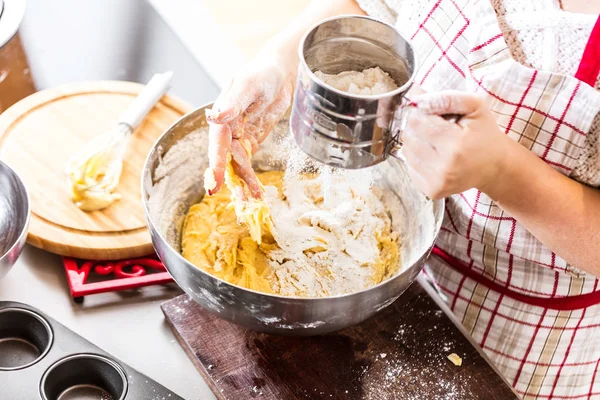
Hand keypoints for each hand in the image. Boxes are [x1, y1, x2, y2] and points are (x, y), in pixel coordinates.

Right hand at [204, 50, 294, 198]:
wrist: (279, 73)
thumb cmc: (262, 73)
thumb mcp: (249, 84)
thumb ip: (234, 101)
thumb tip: (216, 116)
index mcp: (223, 116)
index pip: (218, 144)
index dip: (216, 164)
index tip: (215, 183)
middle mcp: (227, 130)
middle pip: (226, 159)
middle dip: (230, 180)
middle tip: (238, 198)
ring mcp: (239, 137)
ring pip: (237, 165)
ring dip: (243, 183)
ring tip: (251, 200)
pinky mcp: (251, 142)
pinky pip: (248, 163)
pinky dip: (251, 178)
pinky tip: (257, 193)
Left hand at [402, 91, 513, 199]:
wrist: (494, 166)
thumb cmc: (485, 134)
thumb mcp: (474, 106)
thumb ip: (446, 98)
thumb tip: (416, 98)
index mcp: (455, 146)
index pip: (416, 122)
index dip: (420, 112)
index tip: (432, 113)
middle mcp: (444, 168)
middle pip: (408, 137)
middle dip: (417, 127)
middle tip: (436, 127)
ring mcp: (436, 183)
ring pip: (406, 152)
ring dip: (416, 142)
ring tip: (437, 141)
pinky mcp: (431, 191)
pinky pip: (410, 167)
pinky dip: (417, 158)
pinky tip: (434, 155)